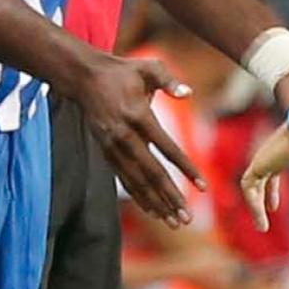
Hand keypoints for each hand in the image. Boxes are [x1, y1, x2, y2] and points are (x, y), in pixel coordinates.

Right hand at [74, 53, 204, 225]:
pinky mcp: (107, 152)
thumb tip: (187, 92)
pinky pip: (125, 179)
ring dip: (156, 203)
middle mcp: (124, 135)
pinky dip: (139, 196)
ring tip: (174, 221)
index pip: (167, 147)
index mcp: (138, 115)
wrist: (85, 78)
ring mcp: (113, 146)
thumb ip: (168, 80)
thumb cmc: (122, 71)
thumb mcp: (148, 67)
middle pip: (151, 172)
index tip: (203, 186)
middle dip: (170, 197)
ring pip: (137, 181)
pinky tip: (152, 210)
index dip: (186, 168)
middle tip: (187, 219)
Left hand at [238, 123, 288, 231]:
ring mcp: (263, 158)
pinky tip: (261, 218)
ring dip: (255, 207)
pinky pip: (249, 187)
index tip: (274, 207)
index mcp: (283, 153)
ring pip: (252, 186)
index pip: (271, 173)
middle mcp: (271, 154)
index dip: (271, 191)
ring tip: (262, 227)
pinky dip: (254, 204)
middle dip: (262, 199)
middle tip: (265, 216)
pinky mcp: (259, 163)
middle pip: (260, 180)